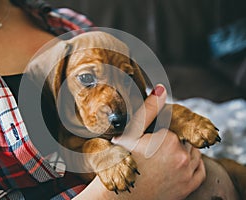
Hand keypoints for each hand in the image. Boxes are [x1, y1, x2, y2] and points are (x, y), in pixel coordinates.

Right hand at [74, 84, 205, 199]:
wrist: (121, 196)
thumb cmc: (122, 162)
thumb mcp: (130, 134)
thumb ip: (148, 110)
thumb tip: (161, 89)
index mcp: (168, 140)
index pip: (174, 126)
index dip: (162, 132)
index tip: (151, 141)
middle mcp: (182, 156)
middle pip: (184, 139)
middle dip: (172, 141)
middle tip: (154, 150)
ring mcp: (187, 173)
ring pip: (193, 152)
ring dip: (183, 151)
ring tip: (163, 157)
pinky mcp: (189, 187)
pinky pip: (200, 169)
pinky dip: (194, 164)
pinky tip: (179, 164)